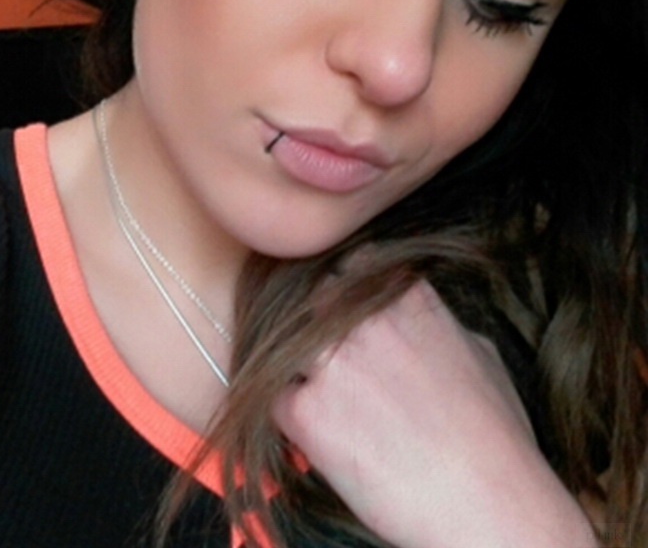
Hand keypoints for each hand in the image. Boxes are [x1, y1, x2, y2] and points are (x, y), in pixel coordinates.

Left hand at [272, 280, 596, 547]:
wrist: (490, 504)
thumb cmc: (496, 437)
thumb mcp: (478, 352)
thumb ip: (432, 323)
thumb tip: (412, 321)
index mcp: (404, 295)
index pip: (347, 269)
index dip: (339, 296)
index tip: (340, 318)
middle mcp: (361, 317)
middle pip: (309, 301)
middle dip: (312, 327)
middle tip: (328, 364)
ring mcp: (331, 360)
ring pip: (284, 345)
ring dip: (295, 369)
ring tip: (323, 400)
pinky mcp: (307, 410)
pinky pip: (277, 398)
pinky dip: (291, 417)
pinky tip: (321, 436)